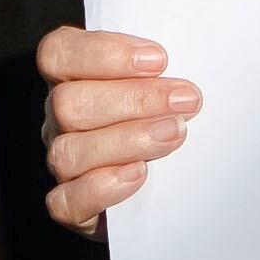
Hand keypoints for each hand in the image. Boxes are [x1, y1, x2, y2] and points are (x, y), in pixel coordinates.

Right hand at [40, 25, 197, 232]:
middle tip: (185, 101)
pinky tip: (139, 174)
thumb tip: (200, 54)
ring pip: (69, 151)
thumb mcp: (165, 83)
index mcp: (73, 77)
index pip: (59, 53)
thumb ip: (164, 68)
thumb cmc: (167, 116)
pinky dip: (102, 187)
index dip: (102, 52)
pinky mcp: (72, 206)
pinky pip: (66, 201)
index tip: (159, 60)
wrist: (173, 186)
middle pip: (67, 102)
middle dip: (132, 99)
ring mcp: (62, 162)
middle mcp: (60, 118)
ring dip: (126, 140)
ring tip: (173, 135)